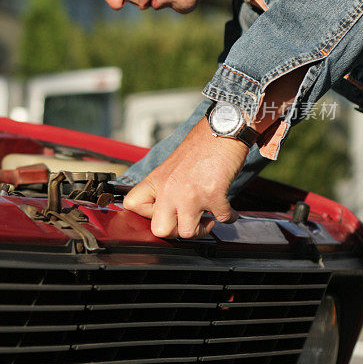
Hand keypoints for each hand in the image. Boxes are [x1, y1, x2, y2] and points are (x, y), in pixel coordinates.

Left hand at [123, 117, 247, 238]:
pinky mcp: (214, 195)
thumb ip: (164, 187)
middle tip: (185, 223)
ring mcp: (191, 194)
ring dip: (202, 229)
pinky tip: (230, 211)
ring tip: (207, 219)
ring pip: (188, 233)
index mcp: (157, 180)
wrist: (221, 130)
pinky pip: (222, 219)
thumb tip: (163, 210)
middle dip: (175, 232)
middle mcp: (170, 189)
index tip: (162, 211)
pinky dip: (229, 217)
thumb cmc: (199, 146)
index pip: (132, 206)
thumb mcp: (170, 165)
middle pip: (160, 230)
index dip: (147, 214)